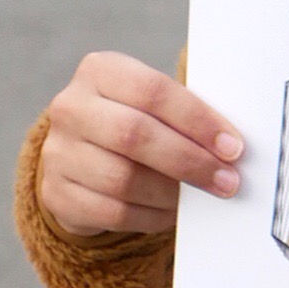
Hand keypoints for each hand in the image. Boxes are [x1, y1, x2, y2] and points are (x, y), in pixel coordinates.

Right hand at [38, 51, 242, 236]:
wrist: (82, 156)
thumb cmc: (137, 122)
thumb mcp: (154, 104)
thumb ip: (186, 113)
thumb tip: (232, 145)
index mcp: (100, 71)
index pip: (153, 91)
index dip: (197, 120)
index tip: (232, 147)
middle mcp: (71, 107)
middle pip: (135, 135)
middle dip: (190, 161)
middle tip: (227, 180)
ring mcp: (57, 152)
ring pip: (122, 178)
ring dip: (172, 193)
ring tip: (201, 195)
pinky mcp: (56, 193)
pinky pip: (112, 212)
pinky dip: (151, 216)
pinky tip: (171, 212)